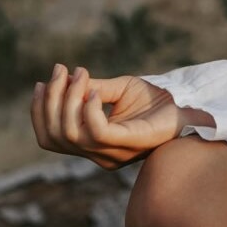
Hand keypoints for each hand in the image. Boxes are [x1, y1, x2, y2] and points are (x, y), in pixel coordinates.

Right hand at [30, 63, 181, 168]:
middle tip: (60, 71)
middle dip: (51, 102)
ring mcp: (111, 153)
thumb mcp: (117, 90)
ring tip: (78, 75)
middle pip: (55, 136)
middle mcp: (97, 154)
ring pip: (71, 133)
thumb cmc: (154, 100)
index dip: (39, 113)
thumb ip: (91, 88)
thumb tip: (64, 79)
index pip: (50, 139)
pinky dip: (89, 109)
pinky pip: (96, 131)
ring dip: (68, 100)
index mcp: (91, 145)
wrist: (187, 106)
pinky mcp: (127, 143)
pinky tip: (95, 90)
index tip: (42, 83)